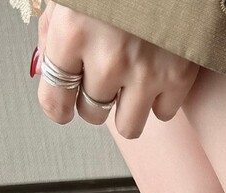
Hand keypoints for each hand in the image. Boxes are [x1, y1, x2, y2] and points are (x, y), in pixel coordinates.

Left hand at [36, 1, 199, 136]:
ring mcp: (145, 71)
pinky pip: (163, 112)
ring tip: (131, 86)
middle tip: (104, 81)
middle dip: (94, 100)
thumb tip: (47, 70)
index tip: (63, 110)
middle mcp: (107, 58)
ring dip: (126, 110)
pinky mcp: (178, 75)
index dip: (58, 108)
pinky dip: (160, 99)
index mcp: (72, 33)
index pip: (55, 98)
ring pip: (128, 126)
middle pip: (92, 113)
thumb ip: (54, 33)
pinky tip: (157, 75)